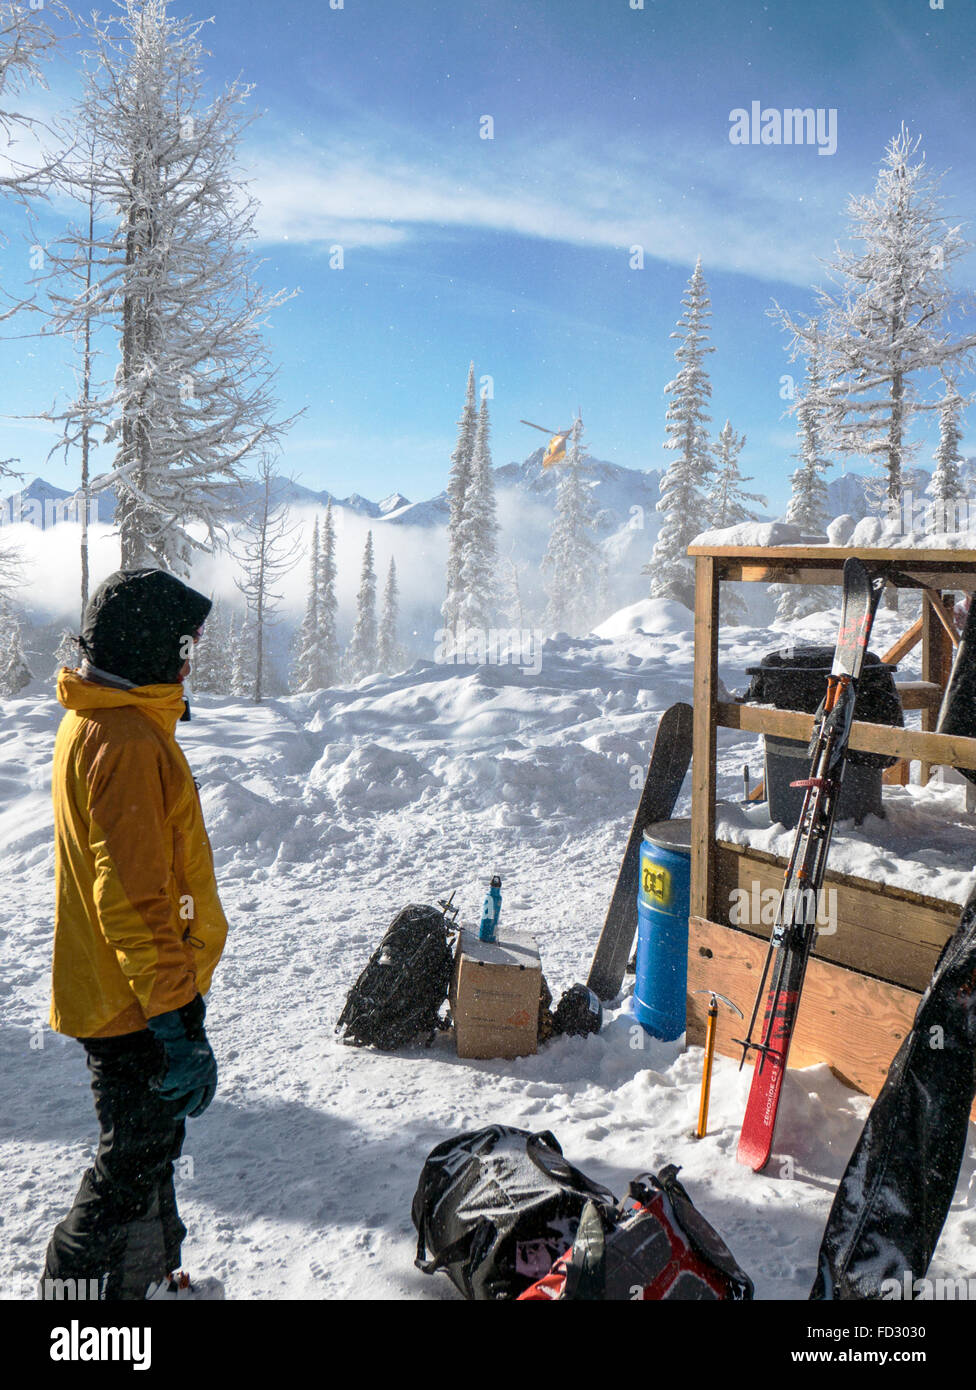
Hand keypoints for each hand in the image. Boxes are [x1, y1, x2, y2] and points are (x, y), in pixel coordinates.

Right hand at [147, 994, 217, 1119]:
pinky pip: (162, 1086)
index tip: (194, 1115)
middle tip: (176, 1117)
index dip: (201, 1106)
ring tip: (161, 1088)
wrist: (185, 1028)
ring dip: (166, 1094)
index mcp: (211, 1072)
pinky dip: (156, 1084)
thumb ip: (199, 1069)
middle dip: (183, 1111)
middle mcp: (201, 1078)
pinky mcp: (174, 1076)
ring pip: (174, 1094)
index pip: (208, 1095)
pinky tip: (152, 1081)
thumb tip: (191, 1085)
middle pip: (192, 1101)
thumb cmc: (192, 1039)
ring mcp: (188, 1078)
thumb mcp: (201, 1055)